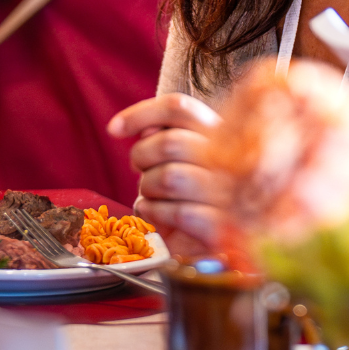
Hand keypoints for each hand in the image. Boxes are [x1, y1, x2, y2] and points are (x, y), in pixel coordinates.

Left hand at [108, 94, 226, 257]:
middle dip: (141, 157)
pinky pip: (178, 213)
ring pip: (169, 178)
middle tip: (140, 170)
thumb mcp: (189, 160)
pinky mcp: (222, 227)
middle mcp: (230, 157)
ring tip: (150, 196)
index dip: (141, 113)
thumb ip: (169, 137)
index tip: (114, 129)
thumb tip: (145, 129)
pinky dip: (156, 214)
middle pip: (169, 142)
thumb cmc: (202, 196)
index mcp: (221, 133)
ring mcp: (229, 193)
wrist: (234, 241)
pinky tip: (156, 214)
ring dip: (147, 189)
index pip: (178, 108)